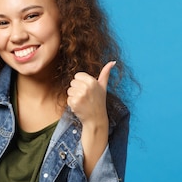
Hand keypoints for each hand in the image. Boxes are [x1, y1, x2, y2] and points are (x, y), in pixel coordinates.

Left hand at [67, 61, 115, 176]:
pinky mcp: (74, 103)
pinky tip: (79, 107)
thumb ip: (106, 73)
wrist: (96, 119)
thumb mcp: (103, 87)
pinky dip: (72, 103)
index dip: (81, 82)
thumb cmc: (99, 102)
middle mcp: (86, 87)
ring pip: (69, 90)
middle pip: (72, 82)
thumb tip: (113, 62)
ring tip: (82, 102)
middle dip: (77, 89)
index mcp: (93, 81)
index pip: (77, 75)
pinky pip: (68, 98)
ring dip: (74, 96)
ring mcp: (80, 95)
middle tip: (85, 97)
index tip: (87, 90)